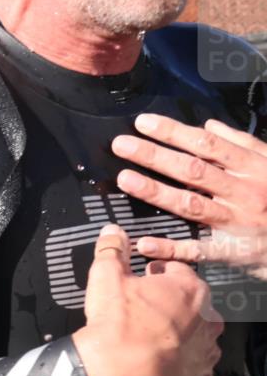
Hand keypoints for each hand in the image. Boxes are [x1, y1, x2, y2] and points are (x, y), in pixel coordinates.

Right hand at [72, 224, 223, 375]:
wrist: (119, 373)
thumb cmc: (117, 324)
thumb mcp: (106, 276)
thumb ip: (112, 249)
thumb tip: (112, 231)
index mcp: (190, 289)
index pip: (178, 271)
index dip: (158, 273)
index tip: (144, 278)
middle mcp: (207, 319)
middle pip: (193, 304)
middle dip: (172, 304)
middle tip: (145, 309)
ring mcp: (206, 351)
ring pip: (198, 336)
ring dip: (181, 335)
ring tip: (152, 338)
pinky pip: (197, 368)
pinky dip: (184, 366)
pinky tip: (163, 363)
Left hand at [112, 114, 266, 279]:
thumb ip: (241, 144)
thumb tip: (209, 128)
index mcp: (253, 167)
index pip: (207, 146)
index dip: (174, 133)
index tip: (143, 124)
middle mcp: (243, 192)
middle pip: (193, 170)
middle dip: (155, 156)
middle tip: (122, 145)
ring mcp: (236, 222)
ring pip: (191, 205)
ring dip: (156, 192)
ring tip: (125, 179)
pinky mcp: (233, 252)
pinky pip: (197, 250)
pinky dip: (171, 248)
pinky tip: (145, 243)